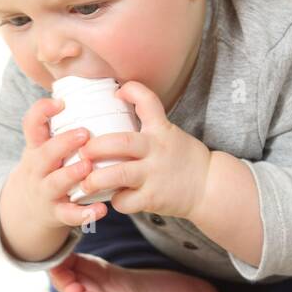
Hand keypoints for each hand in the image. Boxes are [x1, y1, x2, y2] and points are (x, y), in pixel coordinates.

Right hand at [4, 96, 108, 231]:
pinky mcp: (56, 213)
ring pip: (54, 184)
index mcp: (36, 147)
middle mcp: (37, 169)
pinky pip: (69, 215)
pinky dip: (84, 213)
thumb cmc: (49, 168)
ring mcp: (45, 192)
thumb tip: (99, 92)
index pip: (31, 125)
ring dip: (70, 175)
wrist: (29, 208)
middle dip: (62, 144)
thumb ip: (63, 126)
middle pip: (43, 155)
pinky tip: (101, 210)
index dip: (41, 112)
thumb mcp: (45, 146)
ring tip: (87, 168)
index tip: (59, 102)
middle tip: (83, 133)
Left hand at [74, 80, 212, 218]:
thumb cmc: (183, 158)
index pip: (148, 101)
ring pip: (118, 174)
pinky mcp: (153, 198)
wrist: (209, 186)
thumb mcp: (169, 132)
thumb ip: (146, 123)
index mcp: (161, 130)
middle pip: (121, 142)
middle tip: (82, 151)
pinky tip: (114, 197)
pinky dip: (115, 200)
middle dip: (96, 146)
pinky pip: (125, 200)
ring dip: (96, 178)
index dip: (131, 92)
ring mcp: (154, 175)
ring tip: (85, 182)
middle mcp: (156, 150)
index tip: (117, 92)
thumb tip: (115, 104)